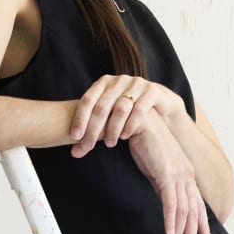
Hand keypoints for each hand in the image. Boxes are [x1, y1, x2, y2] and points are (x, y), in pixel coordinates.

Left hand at [68, 75, 184, 156]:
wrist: (159, 102)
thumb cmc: (128, 113)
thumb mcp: (109, 118)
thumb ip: (93, 132)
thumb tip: (74, 153)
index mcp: (104, 82)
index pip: (87, 100)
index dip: (80, 119)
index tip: (75, 137)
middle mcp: (119, 80)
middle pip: (102, 106)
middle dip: (94, 128)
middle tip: (88, 146)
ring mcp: (137, 84)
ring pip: (120, 108)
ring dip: (113, 128)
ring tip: (109, 144)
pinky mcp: (152, 91)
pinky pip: (139, 109)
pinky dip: (130, 124)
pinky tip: (125, 137)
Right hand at [125, 112, 214, 233]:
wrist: (140, 120)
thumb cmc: (146, 141)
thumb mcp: (157, 168)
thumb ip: (163, 184)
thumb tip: (166, 200)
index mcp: (186, 174)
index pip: (196, 204)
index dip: (201, 223)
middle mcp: (186, 176)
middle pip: (193, 211)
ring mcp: (178, 175)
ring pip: (183, 211)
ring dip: (181, 233)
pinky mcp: (166, 175)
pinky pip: (171, 203)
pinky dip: (171, 221)